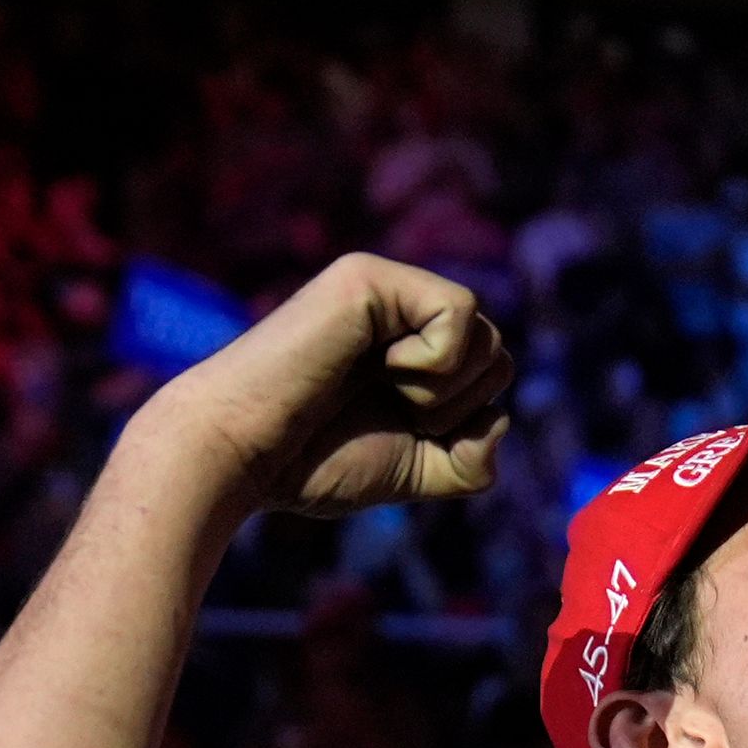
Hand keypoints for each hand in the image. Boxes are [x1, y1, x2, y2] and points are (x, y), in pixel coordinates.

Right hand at [142, 252, 511, 517]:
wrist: (246, 455)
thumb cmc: (314, 465)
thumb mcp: (419, 470)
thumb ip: (473, 457)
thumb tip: (502, 419)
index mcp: (409, 353)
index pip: (491, 376)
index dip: (466, 422)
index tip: (406, 433)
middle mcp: (399, 314)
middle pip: (498, 352)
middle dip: (462, 406)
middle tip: (396, 411)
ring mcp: (383, 289)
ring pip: (488, 333)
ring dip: (446, 389)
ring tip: (385, 390)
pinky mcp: (368, 277)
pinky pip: (458, 311)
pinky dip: (435, 362)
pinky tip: (381, 366)